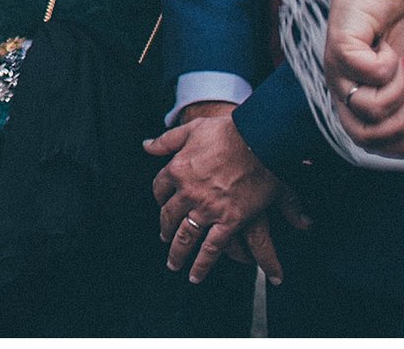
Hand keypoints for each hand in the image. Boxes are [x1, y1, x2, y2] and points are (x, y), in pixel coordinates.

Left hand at [146, 107, 304, 283]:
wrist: (256, 140)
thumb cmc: (226, 132)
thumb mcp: (190, 130)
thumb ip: (167, 140)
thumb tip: (146, 145)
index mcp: (176, 169)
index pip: (159, 188)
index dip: (160, 198)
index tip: (162, 205)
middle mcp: (187, 192)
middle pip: (169, 215)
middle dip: (165, 229)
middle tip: (165, 239)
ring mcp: (206, 208)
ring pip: (186, 236)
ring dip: (178, 252)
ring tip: (174, 264)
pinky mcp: (229, 220)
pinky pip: (211, 247)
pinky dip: (202, 263)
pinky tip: (195, 274)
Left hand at [324, 0, 403, 155]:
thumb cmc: (393, 31)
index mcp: (351, 97)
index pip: (362, 140)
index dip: (393, 149)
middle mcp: (338, 86)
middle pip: (360, 134)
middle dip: (397, 126)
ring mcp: (334, 68)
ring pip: (369, 107)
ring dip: (396, 88)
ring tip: (397, 62)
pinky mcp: (337, 47)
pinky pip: (370, 73)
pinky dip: (388, 62)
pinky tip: (385, 45)